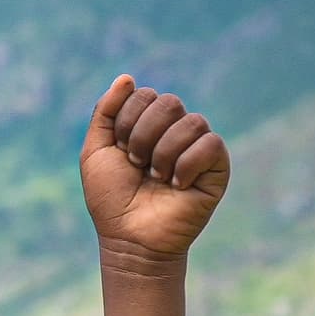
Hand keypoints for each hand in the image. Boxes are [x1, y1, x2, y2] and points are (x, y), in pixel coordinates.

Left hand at [80, 75, 229, 267]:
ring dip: (164, 153)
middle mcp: (174, 131)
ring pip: (191, 121)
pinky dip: (187, 165)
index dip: (127, 122)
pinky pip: (211, 143)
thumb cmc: (111, 199)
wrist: (130, 238)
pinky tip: (177, 186)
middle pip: (169, 102)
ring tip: (157, 178)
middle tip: (138, 164)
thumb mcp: (96, 150)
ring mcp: (197, 148)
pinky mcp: (218, 167)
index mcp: (147, 124)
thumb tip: (127, 77)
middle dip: (143, 135)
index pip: (145, 95)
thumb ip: (106, 111)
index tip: (121, 152)